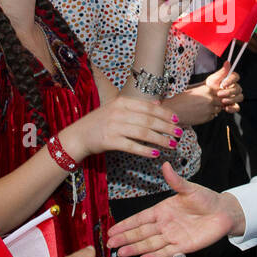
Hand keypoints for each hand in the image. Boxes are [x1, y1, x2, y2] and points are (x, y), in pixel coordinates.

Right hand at [62, 96, 179, 160]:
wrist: (77, 135)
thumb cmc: (100, 123)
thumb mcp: (116, 109)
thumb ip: (136, 106)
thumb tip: (158, 104)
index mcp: (121, 102)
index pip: (148, 107)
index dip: (164, 114)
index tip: (176, 120)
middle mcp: (118, 113)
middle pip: (148, 120)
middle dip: (166, 127)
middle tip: (179, 133)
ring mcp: (113, 126)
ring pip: (143, 133)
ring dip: (160, 139)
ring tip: (172, 144)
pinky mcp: (109, 141)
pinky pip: (131, 146)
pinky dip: (145, 150)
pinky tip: (155, 154)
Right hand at [108, 162, 244, 256]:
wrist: (223, 212)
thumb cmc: (206, 198)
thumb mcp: (189, 189)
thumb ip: (176, 180)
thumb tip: (165, 164)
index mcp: (162, 210)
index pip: (140, 219)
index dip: (125, 225)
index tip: (111, 230)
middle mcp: (164, 225)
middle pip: (140, 233)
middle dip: (125, 238)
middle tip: (109, 244)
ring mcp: (172, 236)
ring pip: (150, 244)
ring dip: (135, 249)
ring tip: (120, 253)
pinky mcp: (183, 246)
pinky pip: (166, 252)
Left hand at [205, 62, 241, 115]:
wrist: (205, 97)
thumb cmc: (210, 86)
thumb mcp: (214, 78)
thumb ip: (222, 71)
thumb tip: (227, 62)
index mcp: (231, 80)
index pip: (236, 77)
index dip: (231, 80)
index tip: (223, 84)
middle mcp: (235, 88)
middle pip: (238, 89)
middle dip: (229, 92)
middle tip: (219, 94)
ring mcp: (235, 97)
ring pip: (240, 97)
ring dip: (231, 99)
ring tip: (222, 101)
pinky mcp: (233, 105)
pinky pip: (237, 107)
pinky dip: (232, 108)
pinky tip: (226, 108)